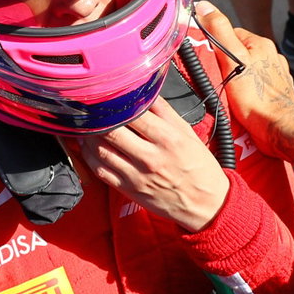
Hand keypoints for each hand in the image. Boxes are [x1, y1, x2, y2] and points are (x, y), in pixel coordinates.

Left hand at [76, 96, 230, 231]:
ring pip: (100, 150)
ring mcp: (137, 176)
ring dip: (88, 135)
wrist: (206, 203)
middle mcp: (151, 157)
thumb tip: (144, 90)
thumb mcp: (187, 133)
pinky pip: (99, 171)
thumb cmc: (197, 166)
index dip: (115, 102)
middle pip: (111, 132)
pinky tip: (88, 146)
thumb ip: (164, 111)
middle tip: (90, 109)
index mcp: (168, 139)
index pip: (132, 114)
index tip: (107, 95)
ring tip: (87, 125)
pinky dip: (88, 156)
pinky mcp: (128, 190)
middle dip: (97, 118)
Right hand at [193, 2, 293, 148]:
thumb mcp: (231, 59)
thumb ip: (218, 31)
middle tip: (218, 78)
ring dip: (237, 78)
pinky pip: (257, 85)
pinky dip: (249, 91)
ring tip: (230, 93)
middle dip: (227, 64)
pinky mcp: (277, 91)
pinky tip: (243, 101)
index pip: (230, 34)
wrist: (278, 128)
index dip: (216, 45)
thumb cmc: (255, 98)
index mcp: (260, 44)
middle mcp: (272, 56)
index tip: (208, 59)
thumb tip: (204, 6)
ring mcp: (276, 74)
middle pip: (240, 52)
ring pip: (249, 70)